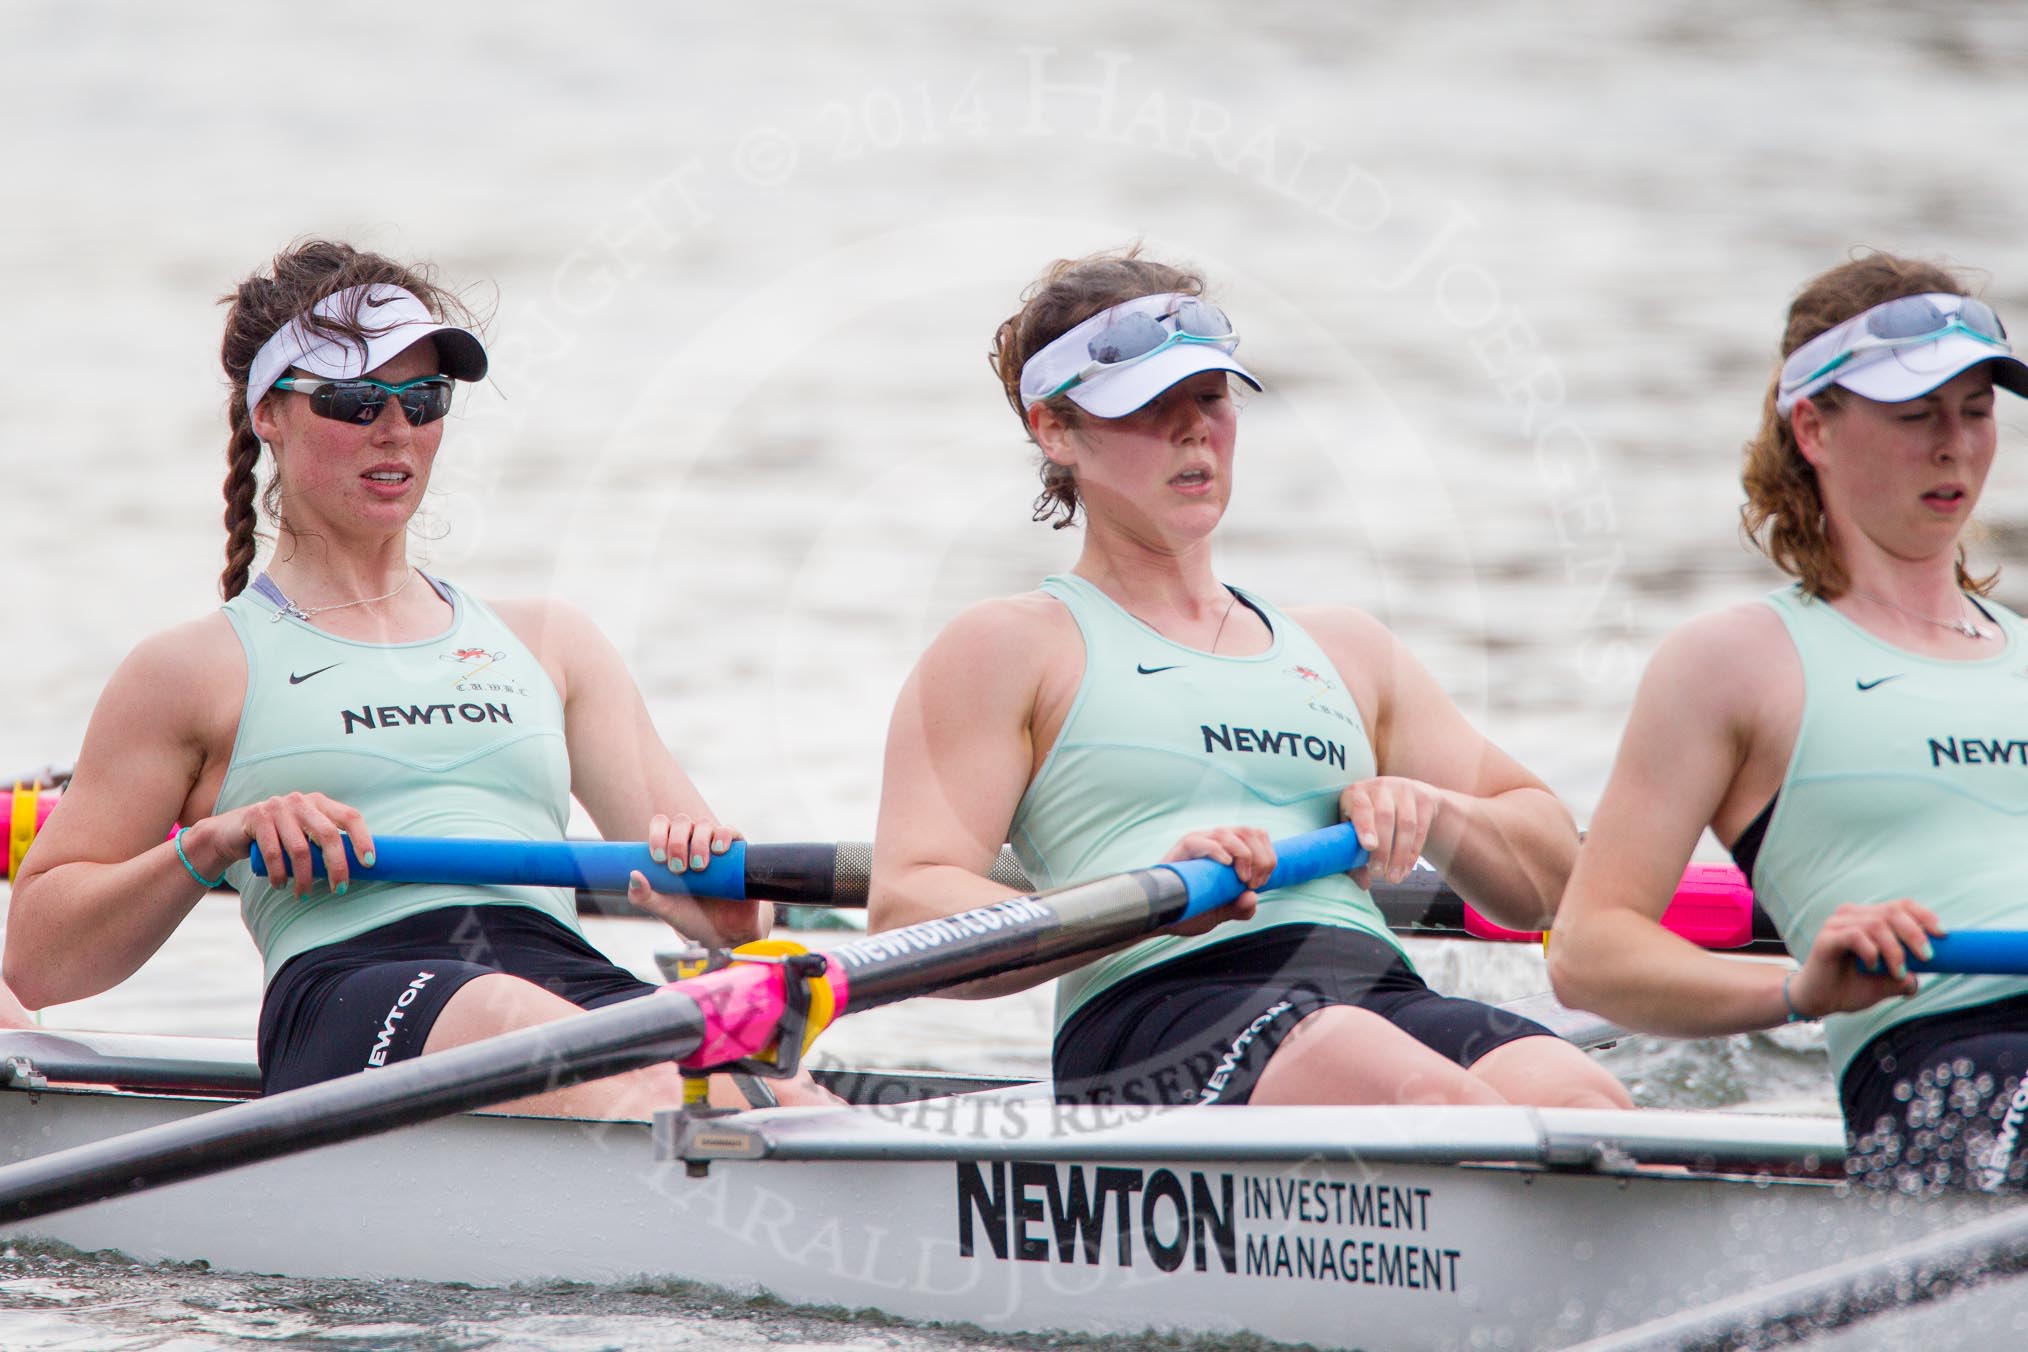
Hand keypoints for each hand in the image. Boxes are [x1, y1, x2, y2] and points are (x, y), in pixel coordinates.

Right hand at [214, 792, 372, 897]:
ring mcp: (278, 807)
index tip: (369, 864)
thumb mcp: (304, 832)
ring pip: (300, 849)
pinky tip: (280, 885)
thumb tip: (360, 868)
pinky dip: (279, 874)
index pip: (350, 816)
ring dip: (304, 878)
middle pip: (328, 835)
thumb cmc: (278, 838)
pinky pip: (274, 853)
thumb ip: (325, 841)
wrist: (231, 832)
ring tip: (304, 894)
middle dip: (337, 866)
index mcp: (320, 802)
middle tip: (340, 889)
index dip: (363, 839)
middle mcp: (302, 801)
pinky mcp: (257, 817)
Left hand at [629, 813, 761, 946]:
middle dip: (677, 843)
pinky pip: (730, 832)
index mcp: (671, 850)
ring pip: (704, 825)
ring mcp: (714, 845)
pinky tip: (719, 850)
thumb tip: (633, 875)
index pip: (661, 825)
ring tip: (699, 867)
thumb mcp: (664, 910)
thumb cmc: (692, 918)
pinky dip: (723, 836)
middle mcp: (692, 842)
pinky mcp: (737, 852)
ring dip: (699, 842)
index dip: (658, 834)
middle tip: (678, 869)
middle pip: (682, 822)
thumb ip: (644, 897)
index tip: (658, 858)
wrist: (724, 933)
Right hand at [1157, 826, 1269, 935]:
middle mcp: (1215, 840)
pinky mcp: (1182, 849)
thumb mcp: (1222, 912)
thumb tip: (1251, 898)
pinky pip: (1203, 841)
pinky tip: (1225, 866)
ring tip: (1240, 878)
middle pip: (1250, 831)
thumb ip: (1240, 908)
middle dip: (1262, 859)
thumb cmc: (1192, 909)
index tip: (1259, 883)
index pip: (1258, 835)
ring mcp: (1199, 841)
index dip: (1268, 857)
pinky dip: (1219, 852)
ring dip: (1244, 855)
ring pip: (1230, 832)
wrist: (1163, 916)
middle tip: (1253, 883)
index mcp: (1229, 849)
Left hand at [1339, 776, 1443, 887]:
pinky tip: (1405, 869)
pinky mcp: (1424, 799)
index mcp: (1357, 792)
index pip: (1361, 807)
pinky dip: (1413, 853)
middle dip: (1383, 850)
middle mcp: (1381, 786)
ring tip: (1393, 878)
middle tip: (1379, 874)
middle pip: (1385, 818)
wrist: (1405, 797)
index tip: (1368, 847)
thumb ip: (1354, 855)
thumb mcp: (1356, 830)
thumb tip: (1364, 884)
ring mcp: (1405, 790)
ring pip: (1405, 825)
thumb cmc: (1370, 819)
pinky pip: (1421, 829)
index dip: (1365, 827)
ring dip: (1400, 855)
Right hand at [1785, 898, 1943, 1019]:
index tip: (1942, 935)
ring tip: (1898, 972)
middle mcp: (1852, 915)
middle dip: (1915, 933)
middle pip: (1892, 911)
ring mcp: (1837, 925)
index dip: (1924, 916)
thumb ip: (1904, 976)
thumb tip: (1919, 979)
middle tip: (1927, 957)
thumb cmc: (1851, 986)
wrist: (1819, 1001)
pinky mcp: (1826, 938)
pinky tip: (1871, 967)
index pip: (1901, 905)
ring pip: (1876, 924)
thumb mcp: (1886, 981)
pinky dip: (1871, 952)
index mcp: (1868, 917)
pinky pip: (1855, 936)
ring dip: (1895, 950)